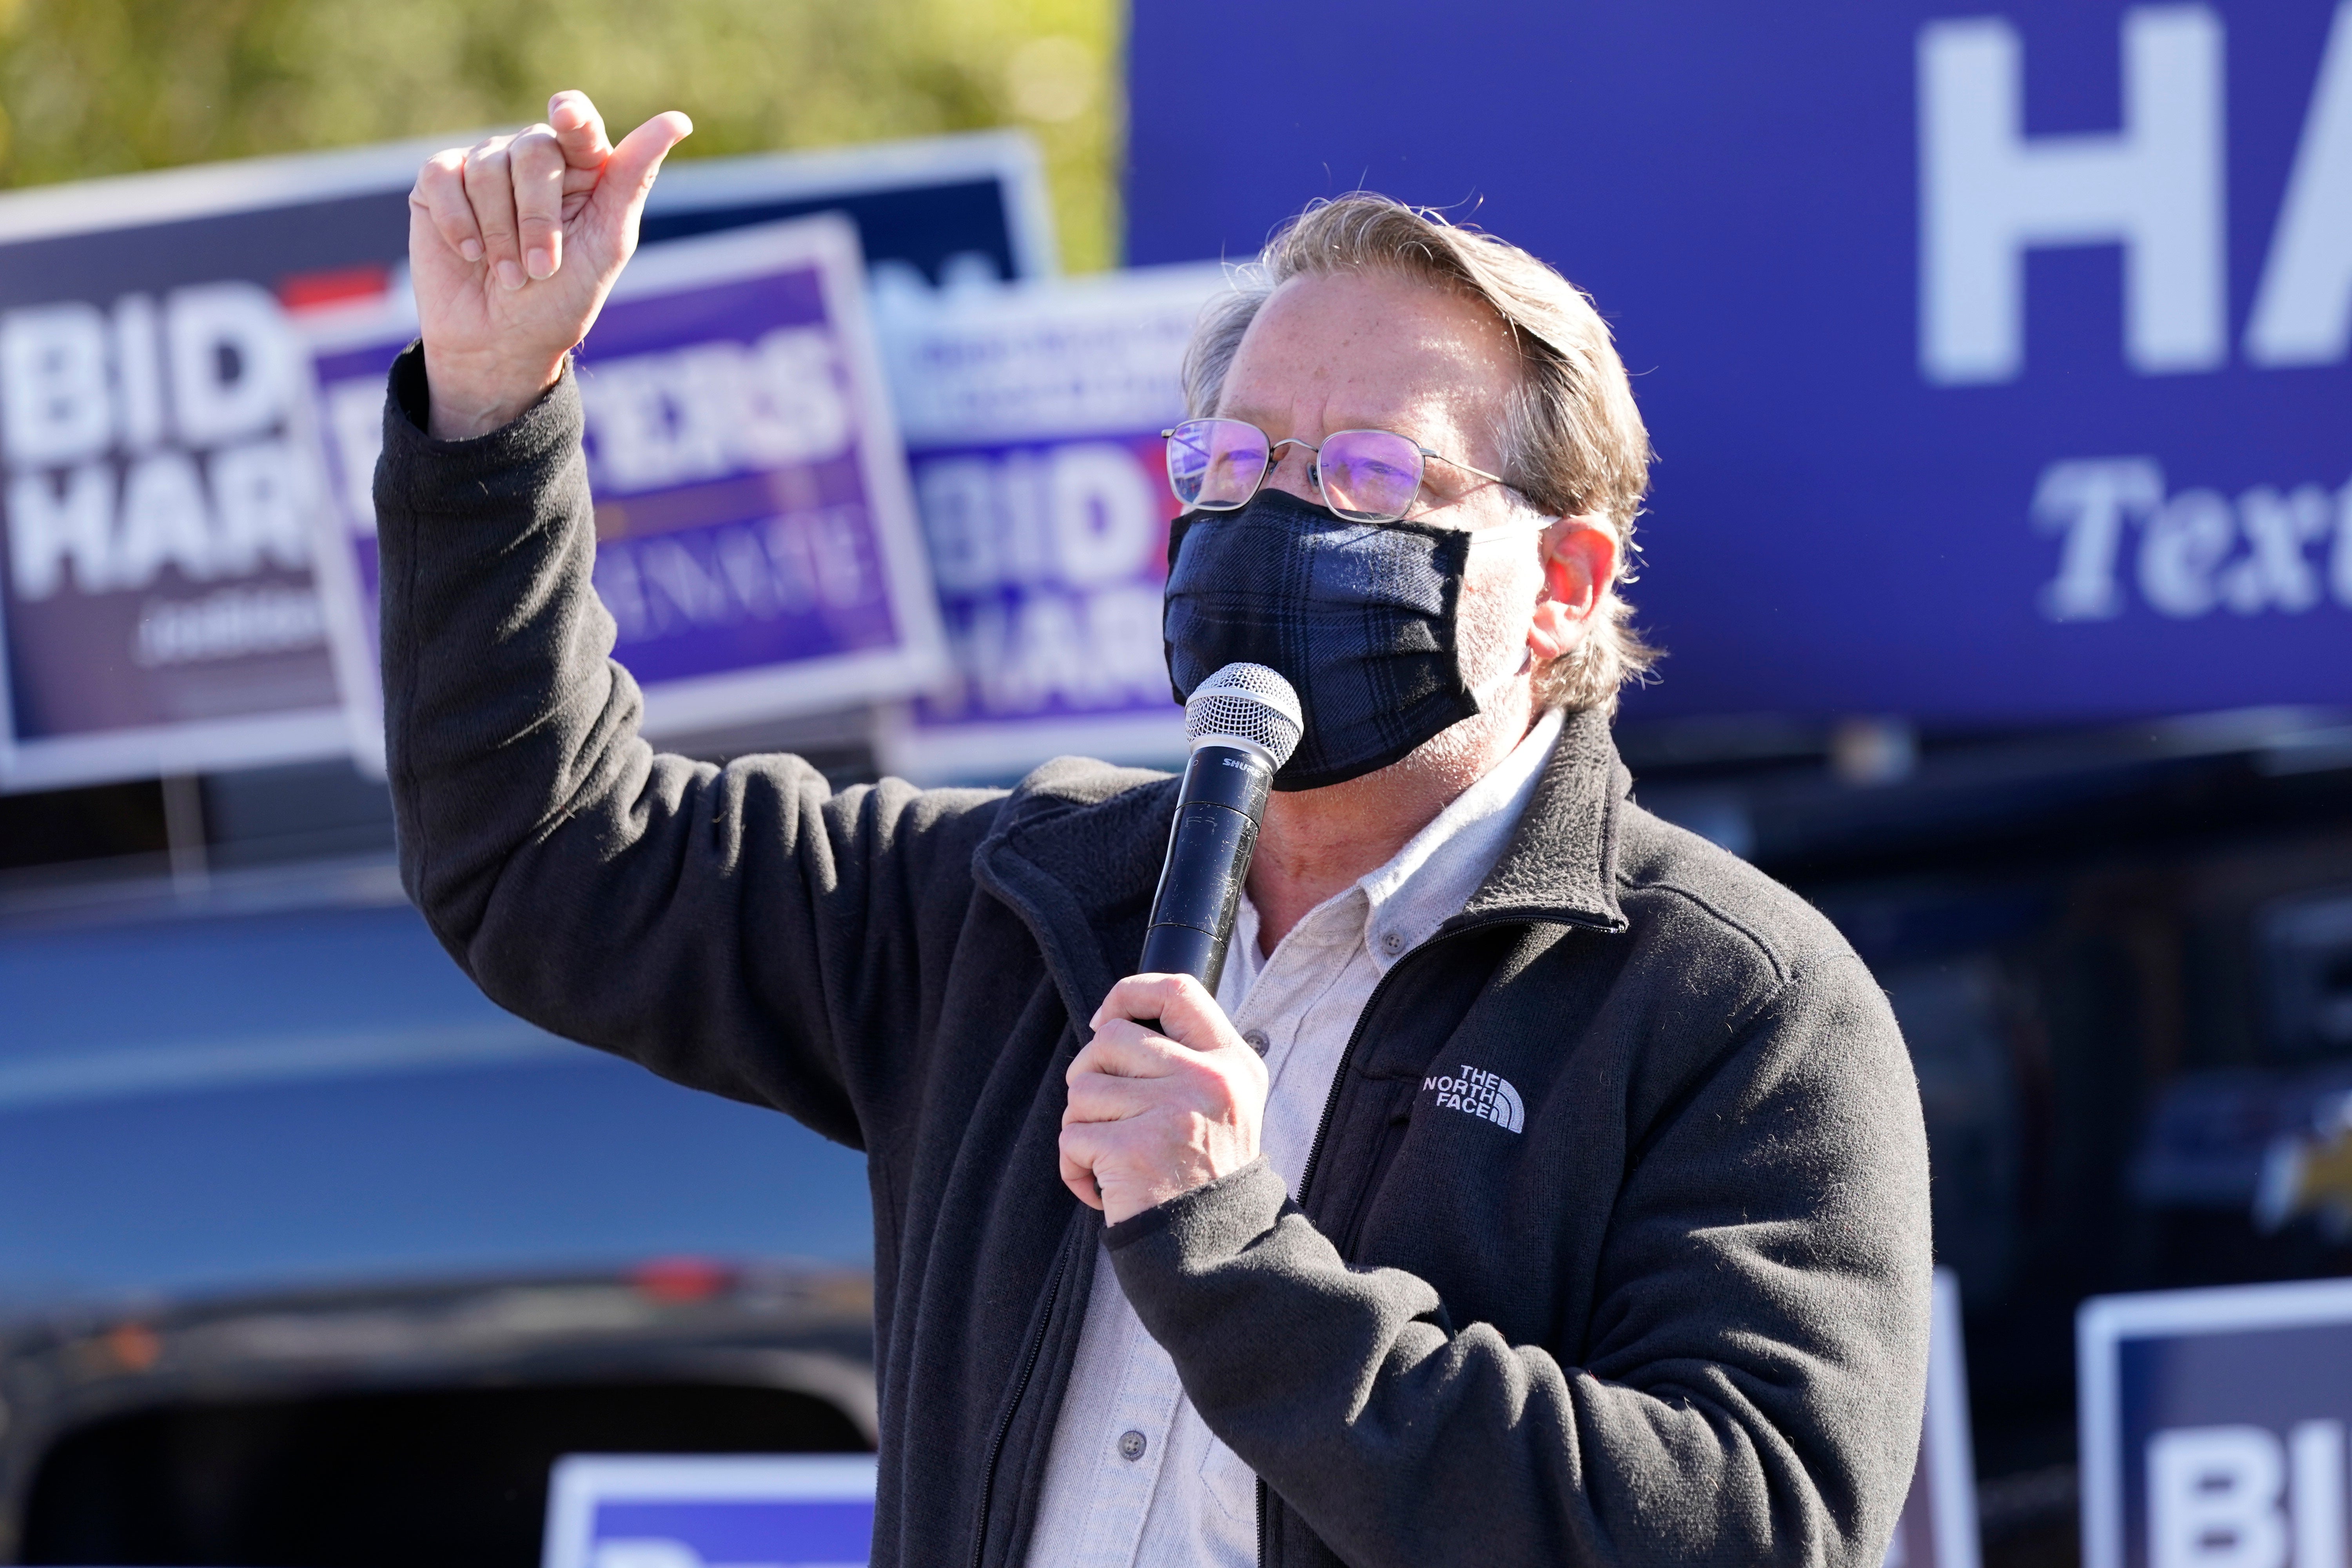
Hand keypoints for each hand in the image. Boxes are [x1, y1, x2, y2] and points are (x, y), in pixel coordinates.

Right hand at [407, 90, 692, 438]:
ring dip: (501, 233)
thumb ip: (634, 179)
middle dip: (538, 217)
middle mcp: (531, 157)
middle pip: (533, 148)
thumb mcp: (607, 242)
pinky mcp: (439, 183)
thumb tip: (678, 121)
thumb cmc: (562, 298)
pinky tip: (472, 253)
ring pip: (487, 166)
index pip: (578, 122)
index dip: (573, 115)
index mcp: (579, 167)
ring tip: (510, 275)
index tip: (568, 117)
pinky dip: (461, 222)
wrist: (502, 345)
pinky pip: (443, 176)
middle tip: (542, 268)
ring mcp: (483, 166)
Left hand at [1059, 974, 1268, 1225]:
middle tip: (1109, 1115)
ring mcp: (1172, 1112)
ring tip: (1114, 1157)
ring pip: (1083, 1087)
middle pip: (1111, 1037)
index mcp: (1232, 1062)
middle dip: (1092, 1074)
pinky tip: (1105, 1187)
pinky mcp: (1134, 1149)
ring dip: (1083, 1124)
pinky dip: (1075, 1166)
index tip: (1105, 1021)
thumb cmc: (1202, 1174)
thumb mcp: (1219, 1103)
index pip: (1178, 991)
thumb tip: (1108, 1022)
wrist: (1216, 1250)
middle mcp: (1208, 1080)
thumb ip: (1183, 1058)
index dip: (1129, 994)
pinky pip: (1071, 1136)